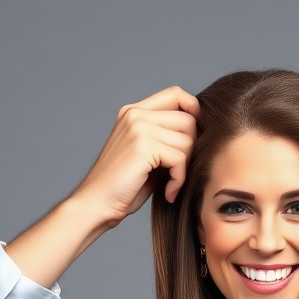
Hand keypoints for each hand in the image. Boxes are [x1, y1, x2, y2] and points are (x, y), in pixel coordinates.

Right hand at [73, 86, 199, 226]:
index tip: (196, 140)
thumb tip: (202, 133)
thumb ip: (166, 139)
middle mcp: (136, 114)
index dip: (194, 111)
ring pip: (187, 140)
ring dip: (185, 168)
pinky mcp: (143, 145)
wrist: (96, 204)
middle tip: (180, 172)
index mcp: (133, 112)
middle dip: (191, 149)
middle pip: (187, 119)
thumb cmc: (122, 187)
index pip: (175, 94)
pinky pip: (180, 159)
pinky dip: (179, 180)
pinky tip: (168, 193)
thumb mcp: (147, 157)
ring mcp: (138, 127)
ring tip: (172, 185)